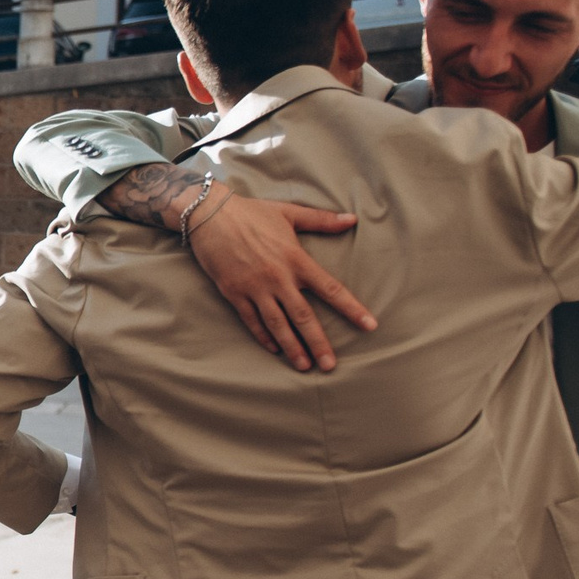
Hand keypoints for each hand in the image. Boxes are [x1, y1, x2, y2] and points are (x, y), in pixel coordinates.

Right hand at [184, 189, 376, 371]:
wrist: (208, 215)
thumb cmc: (251, 212)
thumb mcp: (289, 212)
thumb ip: (322, 220)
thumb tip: (352, 219)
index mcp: (295, 258)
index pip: (330, 288)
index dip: (351, 308)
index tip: (369, 325)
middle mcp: (277, 277)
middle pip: (303, 316)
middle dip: (318, 343)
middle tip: (330, 365)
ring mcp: (254, 287)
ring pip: (277, 324)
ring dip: (292, 347)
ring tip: (304, 366)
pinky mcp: (234, 292)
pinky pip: (251, 320)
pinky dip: (263, 336)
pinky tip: (274, 349)